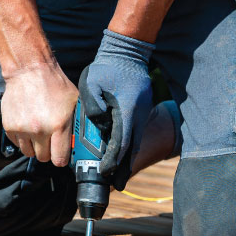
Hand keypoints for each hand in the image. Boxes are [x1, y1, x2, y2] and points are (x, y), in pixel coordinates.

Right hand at [0, 63, 77, 167]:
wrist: (29, 70)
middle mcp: (39, 129)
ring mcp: (22, 129)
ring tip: (38, 132)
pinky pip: (17, 144)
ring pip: (29, 153)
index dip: (61, 158)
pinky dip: (22, 139)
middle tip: (50, 140)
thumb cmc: (53, 84)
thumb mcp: (74, 102)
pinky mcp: (10, 126)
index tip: (61, 154)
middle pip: (43, 158)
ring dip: (34, 147)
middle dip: (48, 151)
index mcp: (58, 125)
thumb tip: (84, 139)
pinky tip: (28, 126)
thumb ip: (78, 122)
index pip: (59, 159)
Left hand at [78, 30, 154, 180]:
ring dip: (127, 158)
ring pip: (136, 141)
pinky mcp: (142, 110)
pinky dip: (129, 145)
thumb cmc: (107, 66)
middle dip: (124, 167)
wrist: (128, 50)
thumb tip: (99, 125)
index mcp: (127, 110)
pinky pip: (136, 132)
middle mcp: (138, 115)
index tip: (105, 172)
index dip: (113, 160)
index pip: (121, 142)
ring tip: (118, 174)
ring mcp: (143, 112)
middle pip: (132, 148)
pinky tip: (121, 152)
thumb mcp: (92, 84)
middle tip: (116, 184)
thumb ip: (93, 107)